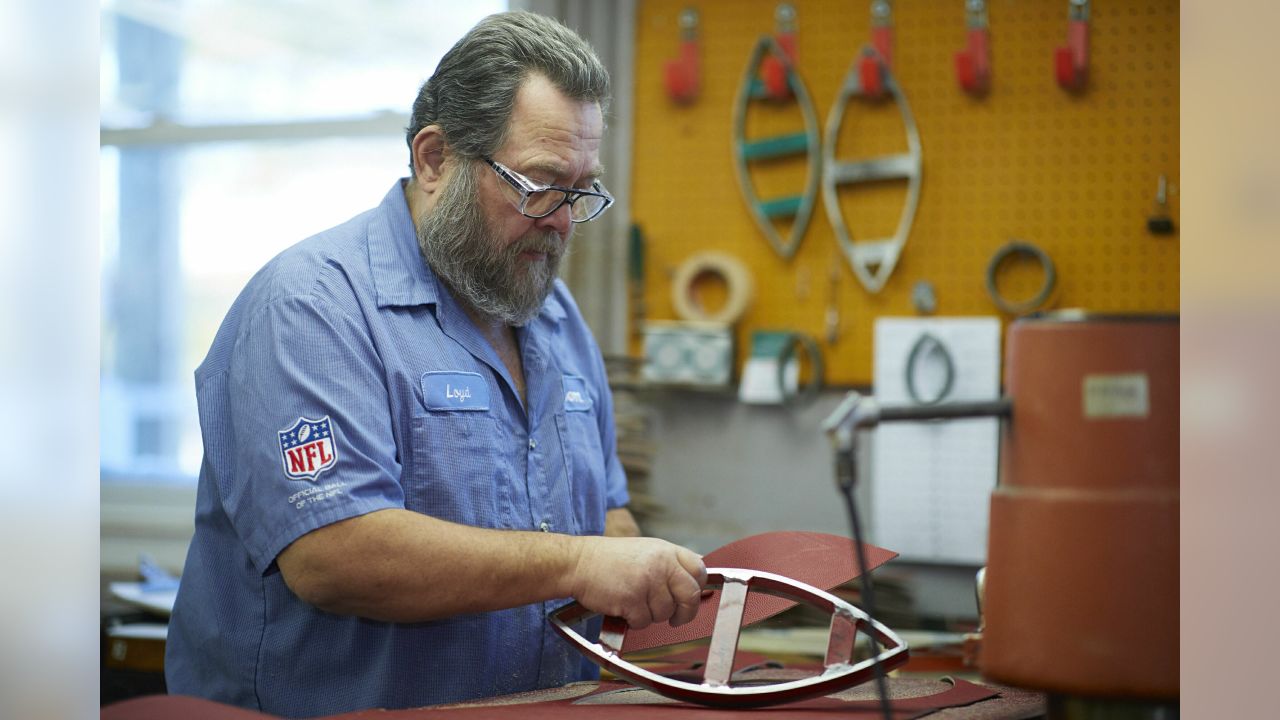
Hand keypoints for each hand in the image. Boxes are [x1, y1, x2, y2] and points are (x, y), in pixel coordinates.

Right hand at [568, 536, 706, 629]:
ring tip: (634, 602)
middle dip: (685, 612)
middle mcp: (660, 564)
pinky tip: (623, 607)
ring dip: (650, 615)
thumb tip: (694, 575)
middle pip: (690, 595)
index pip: (698, 570)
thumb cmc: (609, 560)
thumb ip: (669, 563)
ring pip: (665, 613)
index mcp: (666, 550)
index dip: (697, 587)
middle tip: (676, 618)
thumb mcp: (645, 550)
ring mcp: (647, 581)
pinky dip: (633, 620)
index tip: (690, 598)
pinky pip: (644, 621)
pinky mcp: (632, 599)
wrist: (578, 562)